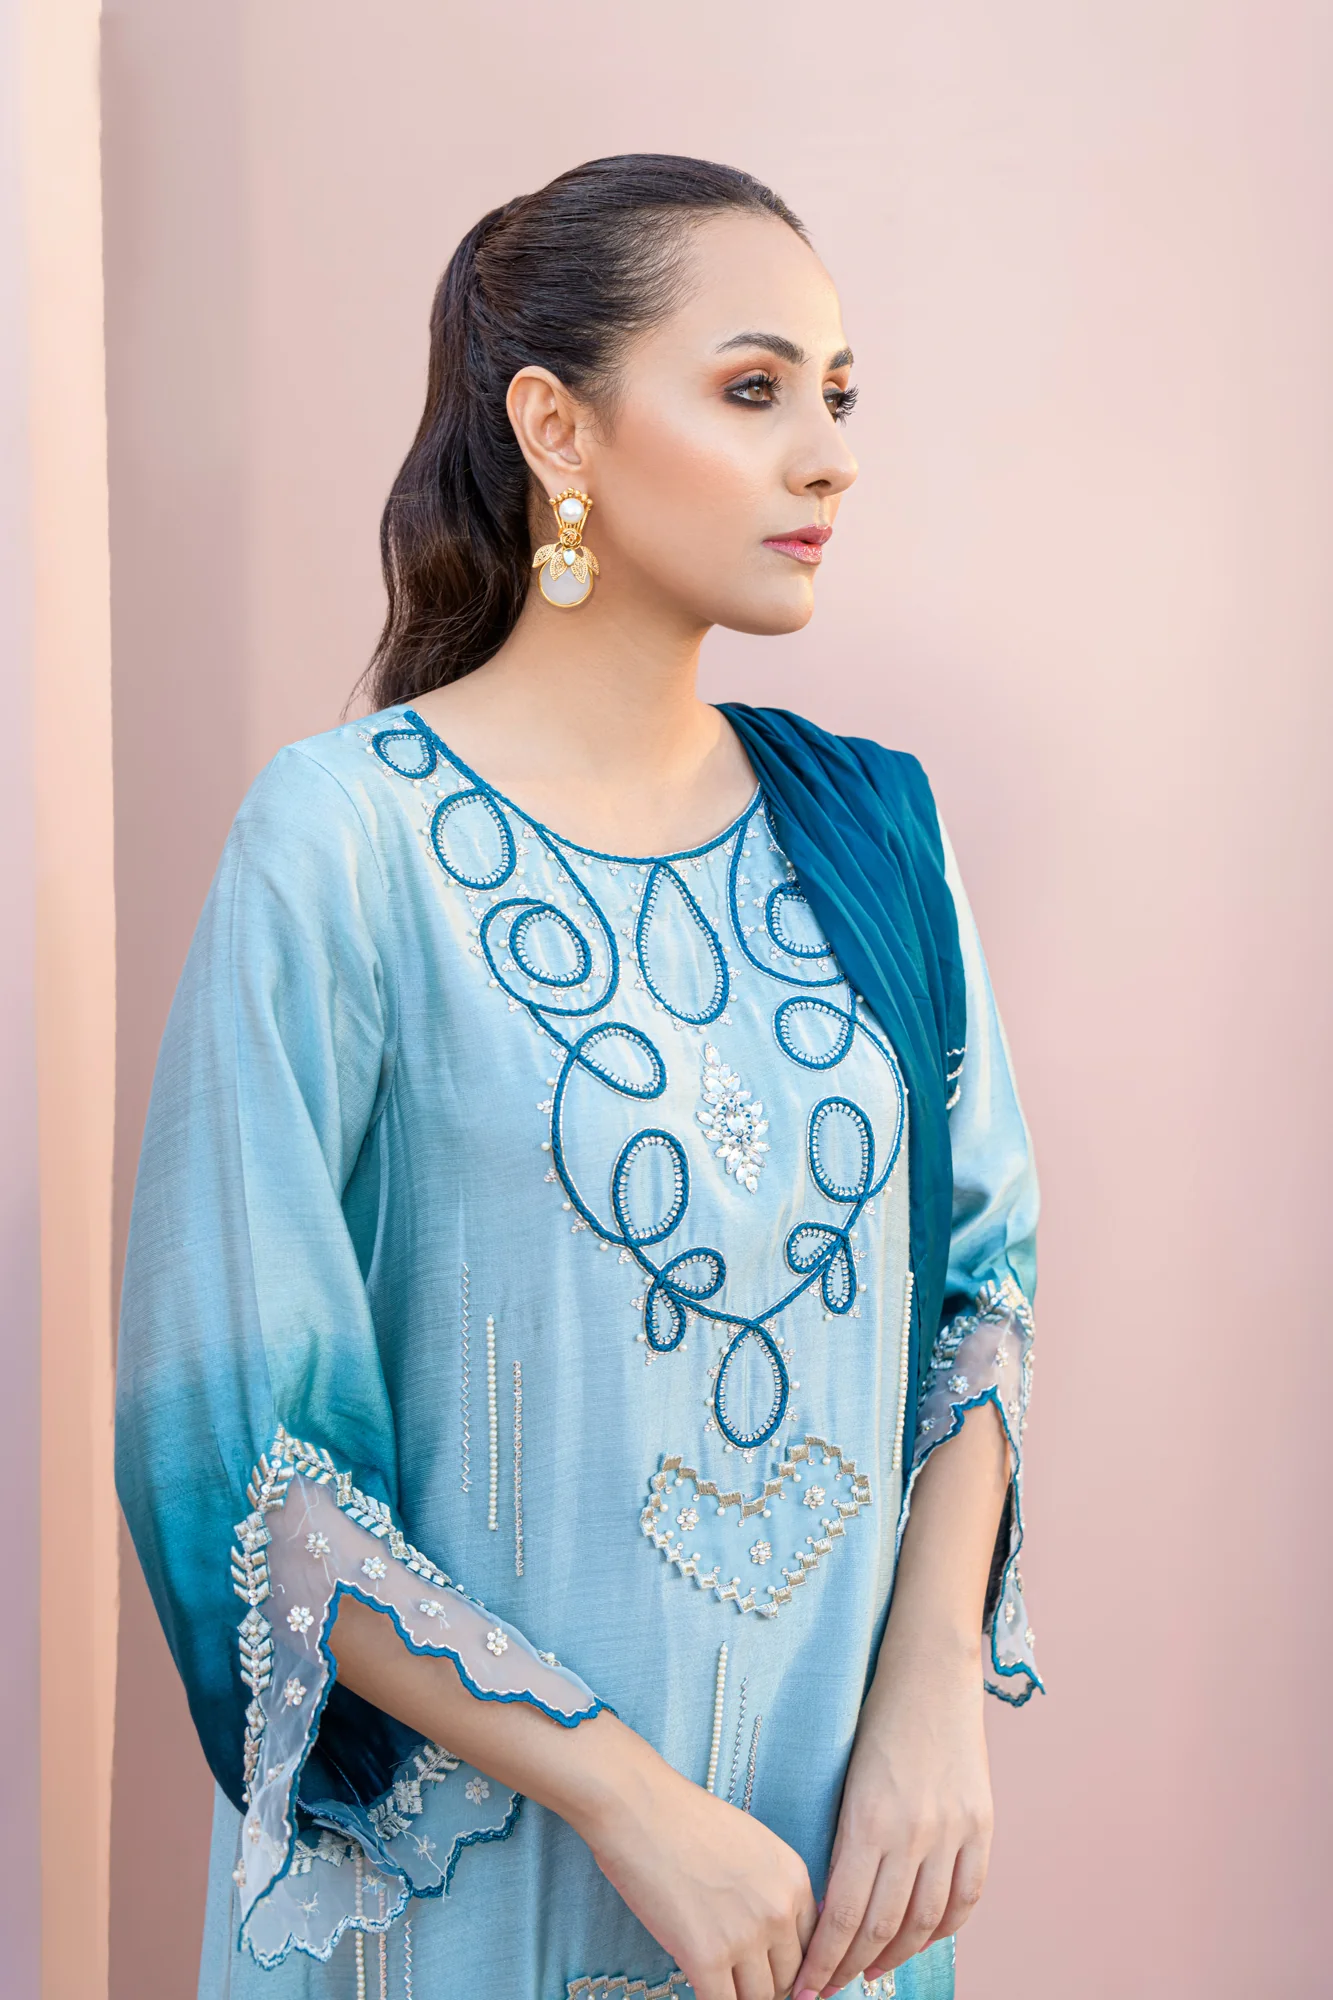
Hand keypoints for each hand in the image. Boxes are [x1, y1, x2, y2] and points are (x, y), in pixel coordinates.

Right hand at [573, 1730, 817, 1999]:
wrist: (639, 1806)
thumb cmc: (684, 1818)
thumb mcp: (750, 1844)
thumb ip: (769, 1886)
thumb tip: (768, 1934)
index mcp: (794, 1878)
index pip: (810, 1946)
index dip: (786, 1964)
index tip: (767, 1969)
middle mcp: (779, 1909)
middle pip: (788, 1978)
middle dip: (764, 1983)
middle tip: (738, 1978)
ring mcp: (745, 1936)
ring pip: (759, 1998)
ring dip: (739, 1995)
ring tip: (718, 1982)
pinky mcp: (706, 1958)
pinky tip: (699, 1983)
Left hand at [793, 1639, 992, 1996]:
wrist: (929, 1673)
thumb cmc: (873, 1718)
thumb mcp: (844, 1778)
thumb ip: (843, 1840)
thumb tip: (831, 1905)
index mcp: (867, 1820)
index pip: (843, 1916)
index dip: (823, 1961)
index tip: (805, 1988)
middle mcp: (913, 1833)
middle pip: (881, 1928)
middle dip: (849, 1969)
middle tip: (827, 1989)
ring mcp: (952, 1832)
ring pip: (925, 1922)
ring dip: (895, 1956)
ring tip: (869, 1970)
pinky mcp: (981, 1826)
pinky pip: (966, 1898)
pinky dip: (943, 1929)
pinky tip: (919, 1938)